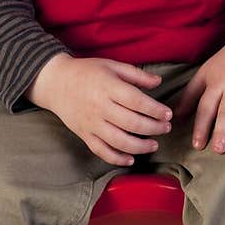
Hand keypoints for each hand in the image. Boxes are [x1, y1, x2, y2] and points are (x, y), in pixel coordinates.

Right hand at [28, 54, 174, 166]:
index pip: (136, 101)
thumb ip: (136, 74)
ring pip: (118, 141)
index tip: (168, 114)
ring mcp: (91, 123)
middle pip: (131, 123)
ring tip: (154, 145)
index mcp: (108, 87)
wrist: (55, 82)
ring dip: (140, 146)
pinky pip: (101, 151)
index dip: (155, 109)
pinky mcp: (84, 135)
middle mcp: (100, 107)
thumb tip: (159, 81)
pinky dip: (116, 158)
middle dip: (153, 128)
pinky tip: (130, 159)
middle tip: (166, 128)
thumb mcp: (112, 65)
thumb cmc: (86, 71)